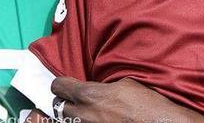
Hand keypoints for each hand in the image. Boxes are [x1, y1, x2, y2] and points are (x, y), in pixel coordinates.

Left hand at [51, 77, 203, 122]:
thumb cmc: (145, 104)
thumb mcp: (124, 84)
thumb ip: (103, 87)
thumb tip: (98, 88)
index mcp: (88, 95)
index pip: (58, 86)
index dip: (62, 84)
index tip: (67, 84)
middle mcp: (82, 114)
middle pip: (60, 107)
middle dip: (68, 102)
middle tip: (79, 100)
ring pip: (70, 121)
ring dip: (76, 116)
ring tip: (90, 113)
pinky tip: (99, 121)